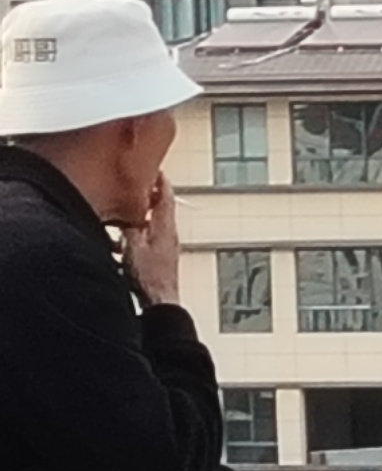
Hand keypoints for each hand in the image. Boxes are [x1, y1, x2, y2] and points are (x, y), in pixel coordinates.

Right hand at [121, 177, 178, 300]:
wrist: (160, 301)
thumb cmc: (149, 277)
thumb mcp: (132, 246)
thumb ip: (129, 226)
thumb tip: (126, 213)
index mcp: (165, 227)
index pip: (166, 197)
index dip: (161, 181)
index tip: (155, 169)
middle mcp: (169, 235)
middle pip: (161, 208)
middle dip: (148, 196)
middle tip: (137, 186)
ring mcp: (167, 247)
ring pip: (153, 224)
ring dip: (140, 216)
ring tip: (125, 213)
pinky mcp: (161, 258)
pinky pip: (148, 238)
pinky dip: (137, 234)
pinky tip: (123, 241)